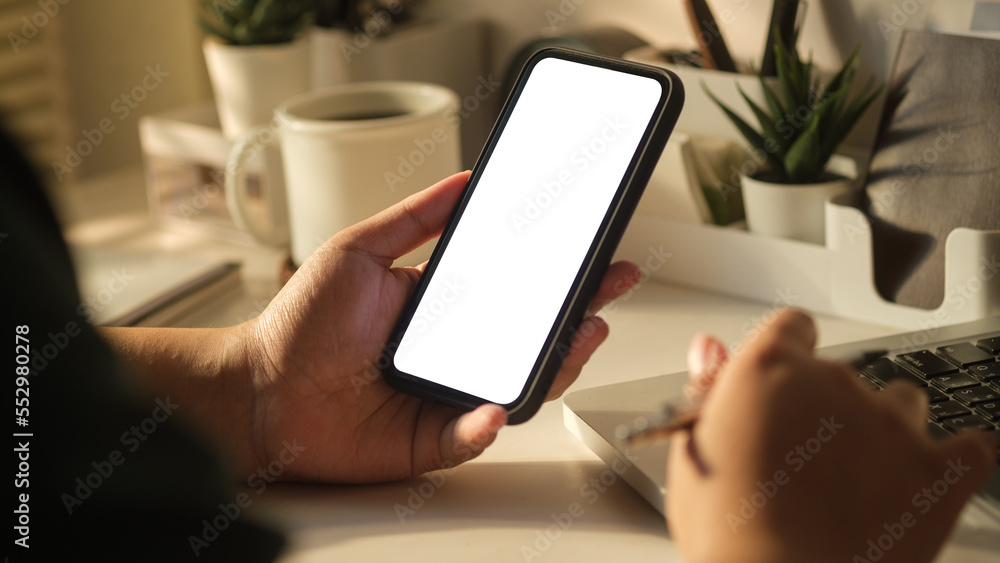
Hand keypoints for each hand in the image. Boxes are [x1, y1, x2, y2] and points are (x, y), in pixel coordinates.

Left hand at [239, 171, 639, 482]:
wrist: (258, 389)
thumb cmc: (300, 324)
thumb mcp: (360, 251)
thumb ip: (413, 217)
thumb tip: (463, 180)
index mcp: (442, 308)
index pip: (513, 289)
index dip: (556, 274)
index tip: (592, 250)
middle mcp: (453, 353)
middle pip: (530, 338)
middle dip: (578, 314)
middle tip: (608, 288)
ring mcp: (446, 397)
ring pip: (516, 385)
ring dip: (555, 365)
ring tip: (580, 335)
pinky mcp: (429, 439)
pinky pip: (469, 434)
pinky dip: (484, 423)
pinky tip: (494, 404)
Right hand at [667, 309, 996, 562]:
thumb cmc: (726, 534)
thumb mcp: (694, 452)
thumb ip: (709, 391)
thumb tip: (711, 349)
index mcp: (768, 371)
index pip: (792, 328)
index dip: (789, 353)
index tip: (786, 380)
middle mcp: (832, 384)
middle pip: (843, 374)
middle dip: (828, 408)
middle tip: (806, 461)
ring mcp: (890, 426)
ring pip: (904, 401)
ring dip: (888, 427)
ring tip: (863, 476)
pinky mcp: (936, 472)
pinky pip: (970, 448)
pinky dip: (953, 460)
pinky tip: (926, 481)